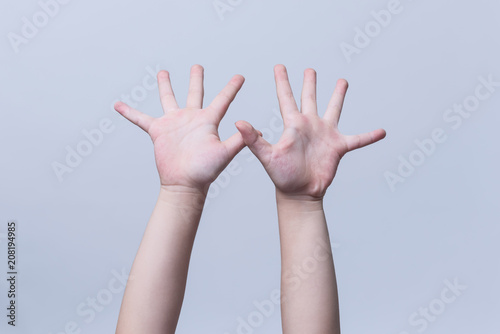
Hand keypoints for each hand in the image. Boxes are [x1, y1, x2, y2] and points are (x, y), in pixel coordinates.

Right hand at [114, 65, 245, 195]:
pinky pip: (140, 119)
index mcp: (208, 121)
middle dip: (196, 79)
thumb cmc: (205, 171)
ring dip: (165, 86)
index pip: (223, 100)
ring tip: (163, 72)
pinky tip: (118, 105)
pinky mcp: (158, 131)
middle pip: (194, 92)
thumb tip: (258, 129)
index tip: (240, 77)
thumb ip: (240, 140)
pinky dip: (129, 112)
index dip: (232, 88)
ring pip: (168, 99)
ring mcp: (174, 123)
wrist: (185, 184)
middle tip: (197, 66)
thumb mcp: (225, 153)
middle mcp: (191, 118)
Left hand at [235, 65, 385, 199]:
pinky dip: (369, 136)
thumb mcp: (267, 156)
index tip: (279, 66)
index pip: (286, 98)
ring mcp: (325, 134)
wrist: (299, 193)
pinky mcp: (338, 147)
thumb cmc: (282, 176)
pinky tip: (382, 131)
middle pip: (310, 98)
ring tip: (342, 81)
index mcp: (293, 124)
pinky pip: (358, 139)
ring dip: (338, 96)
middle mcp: (309, 125)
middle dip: (310, 83)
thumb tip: (238, 122)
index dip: (282, 82)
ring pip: (333, 109)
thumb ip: (253, 139)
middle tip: (310, 69)